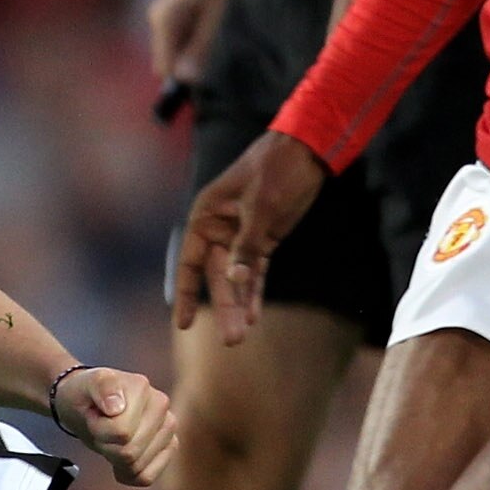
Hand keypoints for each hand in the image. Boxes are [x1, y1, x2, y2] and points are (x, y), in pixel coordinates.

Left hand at [52, 365, 176, 486]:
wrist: (88, 404)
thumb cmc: (86, 395)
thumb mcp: (84, 386)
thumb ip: (101, 387)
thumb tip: (116, 408)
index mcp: (141, 387)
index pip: (121, 432)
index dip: (99, 430)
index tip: (94, 415)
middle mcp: (160, 405)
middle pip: (129, 452)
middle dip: (107, 445)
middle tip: (101, 428)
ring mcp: (167, 427)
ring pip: (137, 466)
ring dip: (116, 458)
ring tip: (111, 437)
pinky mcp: (169, 447)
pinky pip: (147, 477)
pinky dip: (128, 473)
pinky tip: (121, 456)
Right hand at [147, 0, 244, 83]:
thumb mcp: (218, 15)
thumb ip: (200, 48)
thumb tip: (184, 79)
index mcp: (164, 20)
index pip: (165, 68)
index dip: (185, 81)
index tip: (209, 84)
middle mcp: (160, 18)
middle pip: (170, 61)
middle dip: (191, 67)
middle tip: (220, 59)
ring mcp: (167, 15)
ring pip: (178, 51)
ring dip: (197, 54)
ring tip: (221, 40)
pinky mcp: (178, 12)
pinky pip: (183, 39)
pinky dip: (199, 42)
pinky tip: (216, 31)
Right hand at [173, 130, 329, 342]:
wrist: (307, 150)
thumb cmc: (276, 169)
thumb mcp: (262, 207)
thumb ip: (247, 244)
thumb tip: (235, 279)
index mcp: (207, 215)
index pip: (190, 261)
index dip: (187, 293)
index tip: (183, 323)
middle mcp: (219, 228)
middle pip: (216, 276)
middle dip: (224, 307)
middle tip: (231, 340)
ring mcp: (241, 235)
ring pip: (236, 278)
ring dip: (239, 305)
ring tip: (240, 337)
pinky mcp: (263, 239)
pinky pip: (256, 272)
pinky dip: (255, 292)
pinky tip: (254, 316)